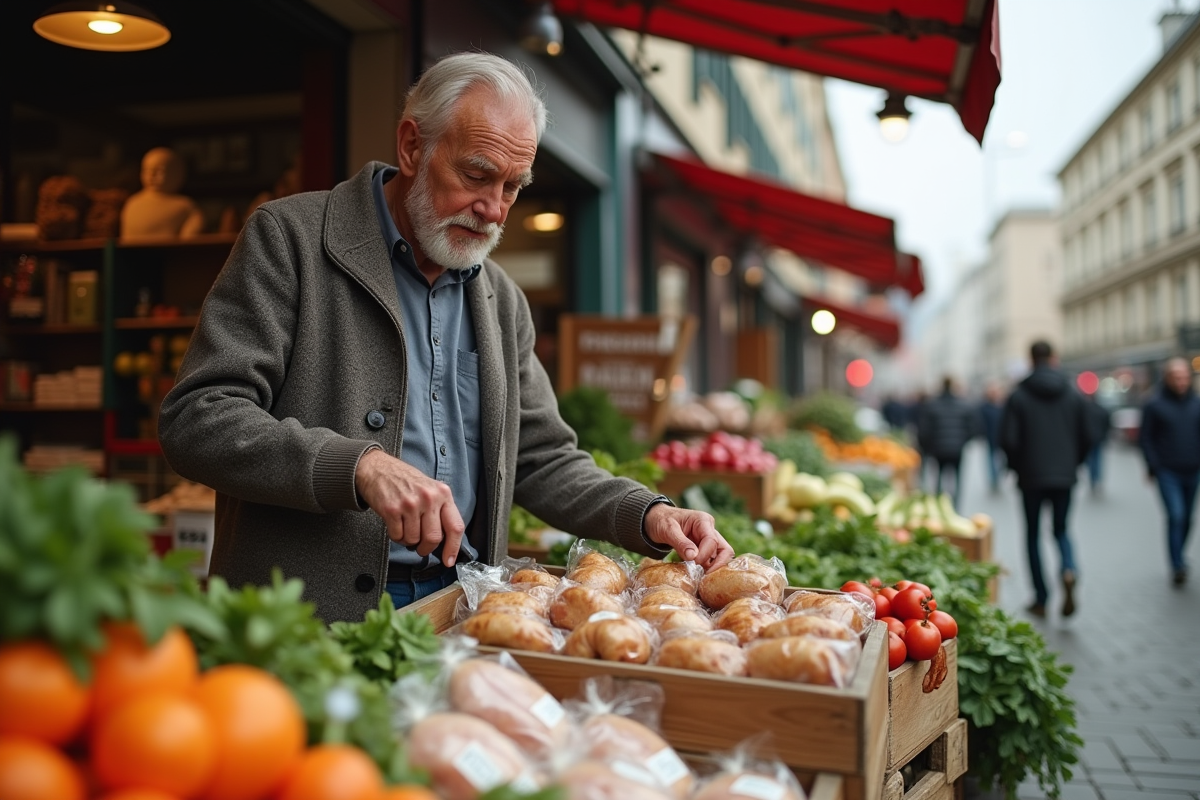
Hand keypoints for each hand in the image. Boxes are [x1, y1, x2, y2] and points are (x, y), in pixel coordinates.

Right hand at [354, 449, 465, 565]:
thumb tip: (448, 540)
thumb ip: (440, 510)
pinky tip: (396, 524)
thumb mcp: (430, 489)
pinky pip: (398, 536)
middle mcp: (428, 498)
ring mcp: (410, 504)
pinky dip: (396, 536)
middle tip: (421, 547)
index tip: (449, 561)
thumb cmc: (405, 481)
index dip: (453, 548)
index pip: (455, 526)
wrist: (377, 469)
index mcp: (443, 493)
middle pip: (434, 538)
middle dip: (426, 548)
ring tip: (405, 527)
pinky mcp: (392, 509)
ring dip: (409, 540)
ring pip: (414, 540)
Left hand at [643, 505, 732, 571]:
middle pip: (725, 550)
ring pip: (721, 557)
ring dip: (713, 568)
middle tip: (704, 575)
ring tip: (701, 577)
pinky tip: (699, 576)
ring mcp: (708, 540)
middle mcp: (710, 530)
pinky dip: (707, 569)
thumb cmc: (661, 521)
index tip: (693, 563)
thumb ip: (681, 543)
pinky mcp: (704, 550)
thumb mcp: (667, 529)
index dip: (704, 555)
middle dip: (717, 564)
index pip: (712, 541)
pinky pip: (711, 561)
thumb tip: (694, 557)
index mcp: (703, 521)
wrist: (655, 520)